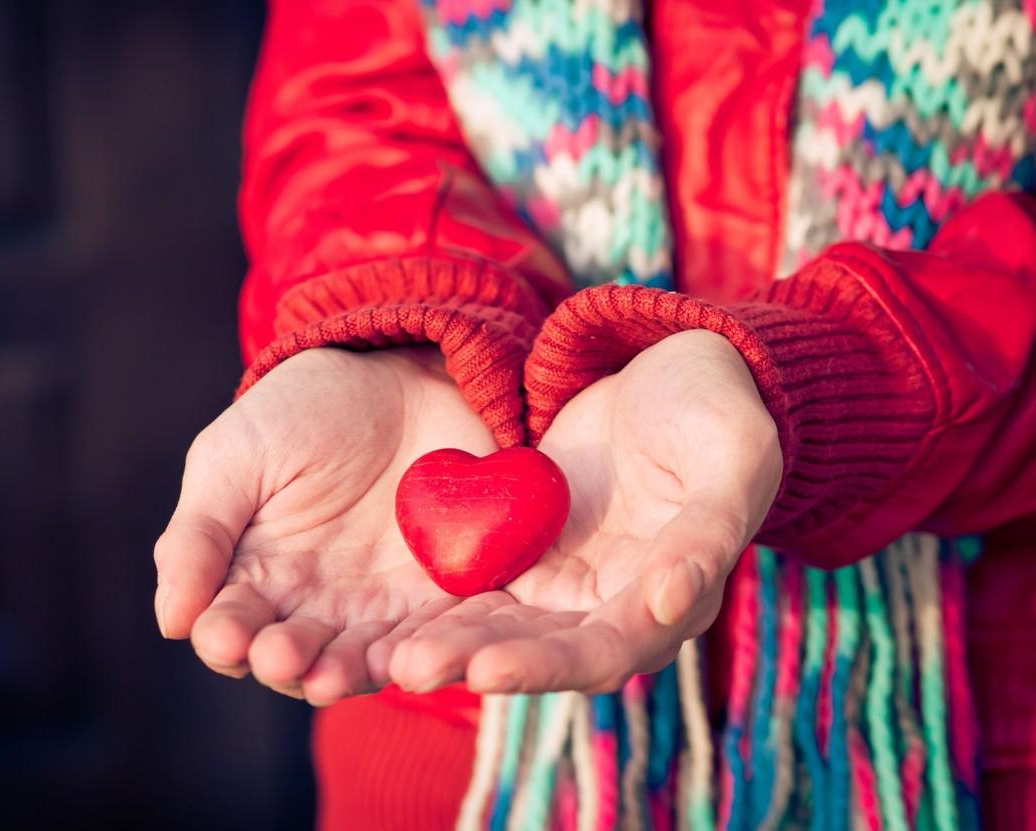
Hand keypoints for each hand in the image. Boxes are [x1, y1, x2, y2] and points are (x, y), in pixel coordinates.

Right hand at [153, 347, 496, 704]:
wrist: (404, 373)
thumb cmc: (304, 411)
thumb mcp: (235, 458)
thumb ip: (198, 536)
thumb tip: (171, 621)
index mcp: (256, 579)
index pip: (232, 627)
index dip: (226, 637)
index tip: (224, 637)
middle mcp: (316, 607)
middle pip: (295, 657)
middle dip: (285, 662)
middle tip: (281, 657)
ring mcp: (381, 607)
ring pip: (359, 662)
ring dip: (344, 675)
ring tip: (331, 676)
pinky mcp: (443, 596)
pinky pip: (434, 637)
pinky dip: (423, 655)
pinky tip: (410, 660)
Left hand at [387, 330, 782, 693]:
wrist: (674, 370)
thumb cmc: (718, 412)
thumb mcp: (732, 458)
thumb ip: (706, 533)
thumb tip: (670, 603)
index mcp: (673, 601)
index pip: (606, 651)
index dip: (548, 664)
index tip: (486, 671)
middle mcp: (611, 607)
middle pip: (540, 650)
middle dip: (476, 662)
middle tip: (410, 668)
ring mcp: (564, 581)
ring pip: (499, 624)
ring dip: (448, 641)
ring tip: (387, 657)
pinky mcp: (526, 548)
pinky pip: (476, 579)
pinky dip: (438, 597)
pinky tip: (387, 610)